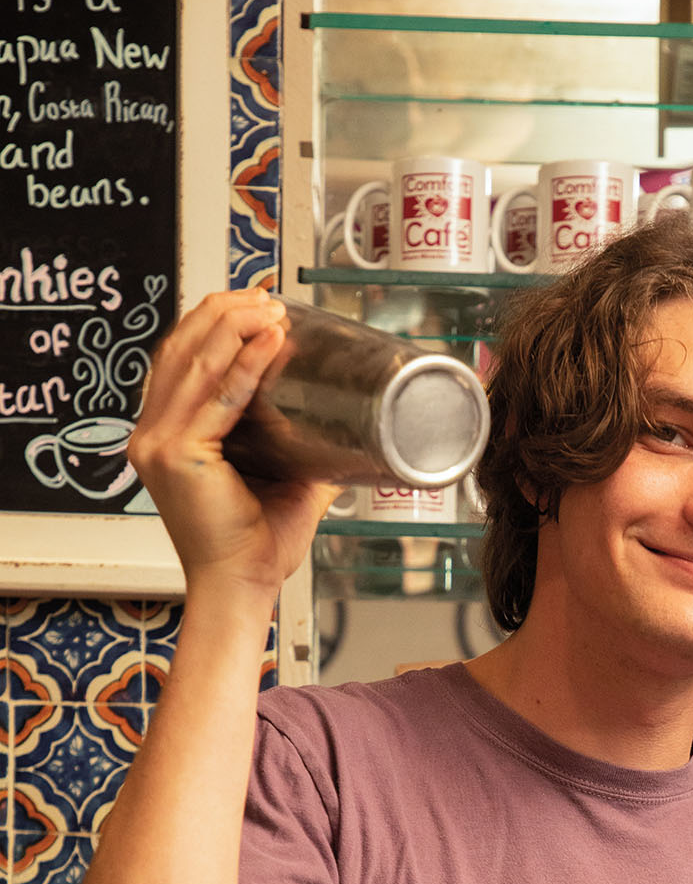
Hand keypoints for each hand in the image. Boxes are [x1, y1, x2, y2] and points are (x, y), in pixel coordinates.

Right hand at [129, 289, 341, 597]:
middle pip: (182, 349)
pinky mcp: (176, 457)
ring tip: (272, 309)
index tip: (257, 299)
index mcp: (168, 435)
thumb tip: (348, 423)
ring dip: (236, 328)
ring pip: (194, 364)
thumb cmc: (258, 545)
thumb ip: (304, 446)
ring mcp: (158, 445)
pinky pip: (215, 400)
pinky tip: (268, 344)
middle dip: (225, 312)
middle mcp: (153, 435)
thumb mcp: (285, 479)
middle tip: (267, 296)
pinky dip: (243, 368)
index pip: (182, 359)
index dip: (215, 320)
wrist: (245, 588)